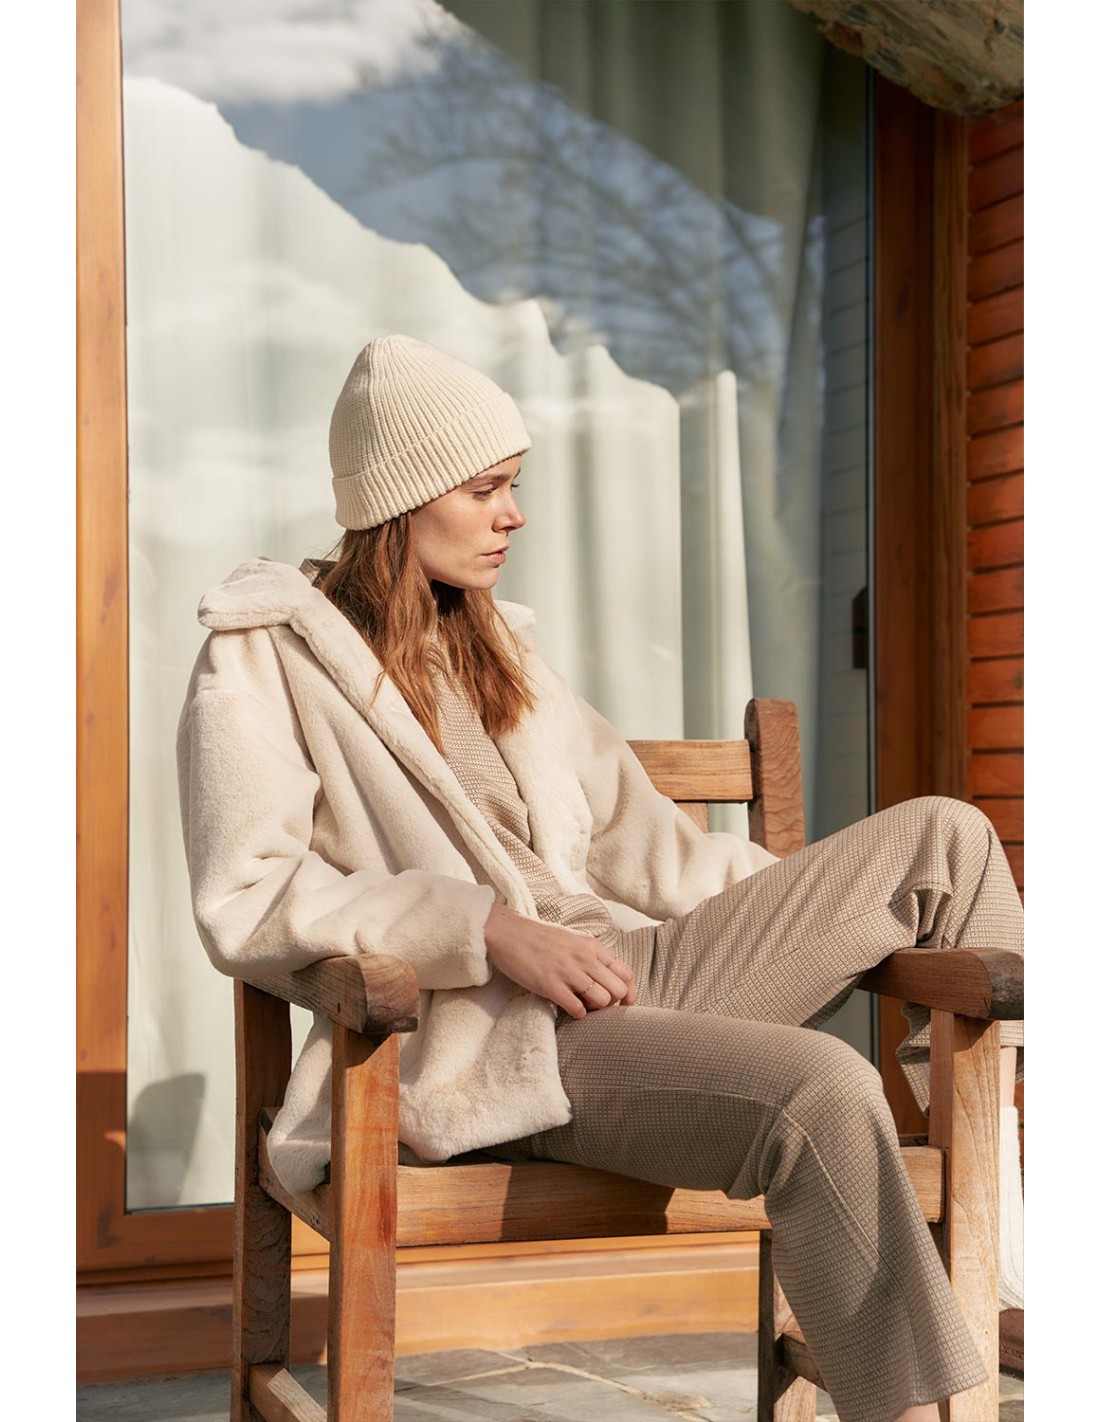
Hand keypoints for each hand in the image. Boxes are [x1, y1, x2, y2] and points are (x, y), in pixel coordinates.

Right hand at [483, 903, 637, 1018]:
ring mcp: (568, 971)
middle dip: (612, 1002)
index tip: (622, 1001)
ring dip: (595, 1009)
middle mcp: (584, 957)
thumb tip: (608, 977)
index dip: (628, 992)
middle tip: (598, 1004)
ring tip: (582, 1004)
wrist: (507, 932)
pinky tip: (569, 1007)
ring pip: (602, 1000)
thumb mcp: (573, 939)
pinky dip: (577, 1013)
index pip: (626, 973)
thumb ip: (591, 955)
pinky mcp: (550, 985)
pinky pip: (577, 1009)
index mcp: (592, 945)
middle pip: (618, 990)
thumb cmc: (539, 937)